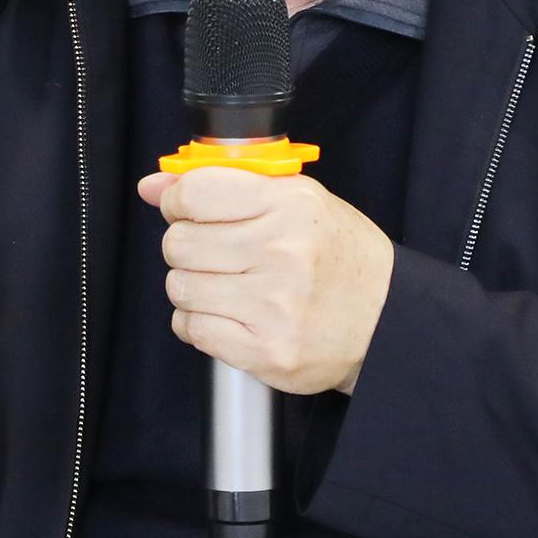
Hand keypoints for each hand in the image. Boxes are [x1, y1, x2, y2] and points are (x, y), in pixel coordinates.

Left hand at [138, 166, 394, 396]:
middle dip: (187, 247)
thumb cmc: (338, 256)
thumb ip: (225, 186)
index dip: (178, 202)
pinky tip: (228, 315)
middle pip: (179, 243)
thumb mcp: (297, 202)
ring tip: (226, 286)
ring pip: (181, 288)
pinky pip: (192, 329)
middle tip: (214, 253)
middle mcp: (283, 253)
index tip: (187, 211)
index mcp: (291, 205)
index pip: (194, 193)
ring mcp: (274, 306)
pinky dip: (200, 323)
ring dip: (193, 287)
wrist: (386, 321)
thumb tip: (151, 185)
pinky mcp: (266, 351)